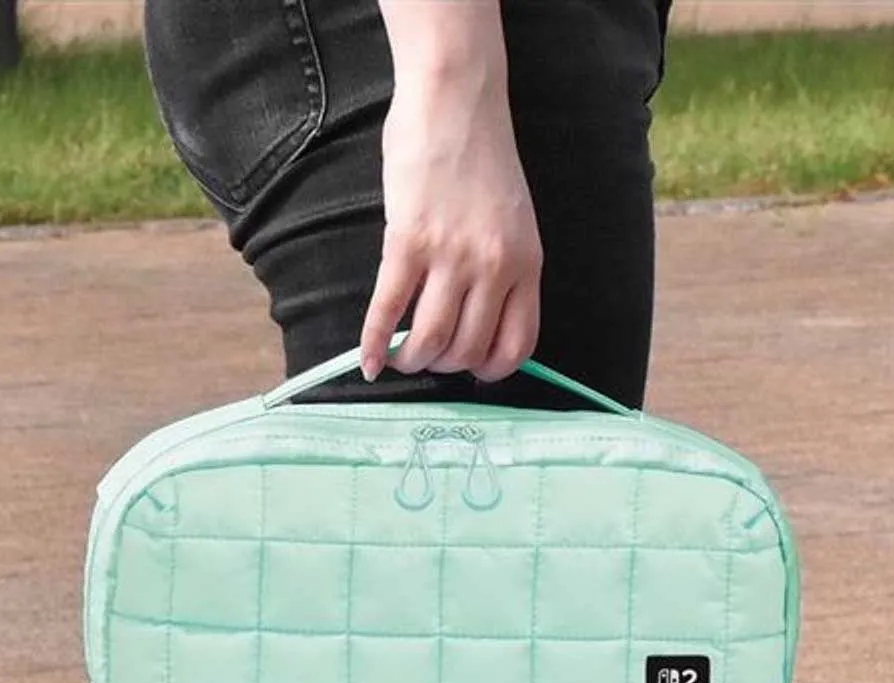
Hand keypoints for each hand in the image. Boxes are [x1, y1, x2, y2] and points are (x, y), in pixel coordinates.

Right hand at [359, 62, 541, 383]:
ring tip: (398, 357)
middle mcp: (494, 266)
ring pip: (430, 339)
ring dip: (410, 360)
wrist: (456, 101)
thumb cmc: (482, 160)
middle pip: (467, 349)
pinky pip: (388, 309)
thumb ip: (504, 270)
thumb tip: (474, 322)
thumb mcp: (514, 223)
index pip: (517, 344)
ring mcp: (452, 255)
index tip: (470, 369)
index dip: (490, 369)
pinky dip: (374, 343)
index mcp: (527, 264)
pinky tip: (366, 360)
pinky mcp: (408, 241)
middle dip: (442, 365)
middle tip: (425, 356)